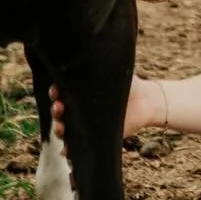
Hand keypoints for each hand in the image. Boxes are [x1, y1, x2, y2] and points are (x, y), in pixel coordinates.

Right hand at [50, 75, 164, 143]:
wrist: (146, 100)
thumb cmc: (127, 82)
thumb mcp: (112, 72)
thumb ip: (100, 65)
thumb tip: (88, 48)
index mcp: (79, 93)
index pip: (59, 94)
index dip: (54, 93)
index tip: (55, 89)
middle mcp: (78, 110)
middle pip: (59, 112)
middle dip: (55, 110)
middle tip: (59, 106)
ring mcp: (84, 125)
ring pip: (64, 130)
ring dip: (59, 129)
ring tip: (61, 127)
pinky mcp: (94, 139)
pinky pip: (76, 148)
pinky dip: (69, 151)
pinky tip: (66, 150)